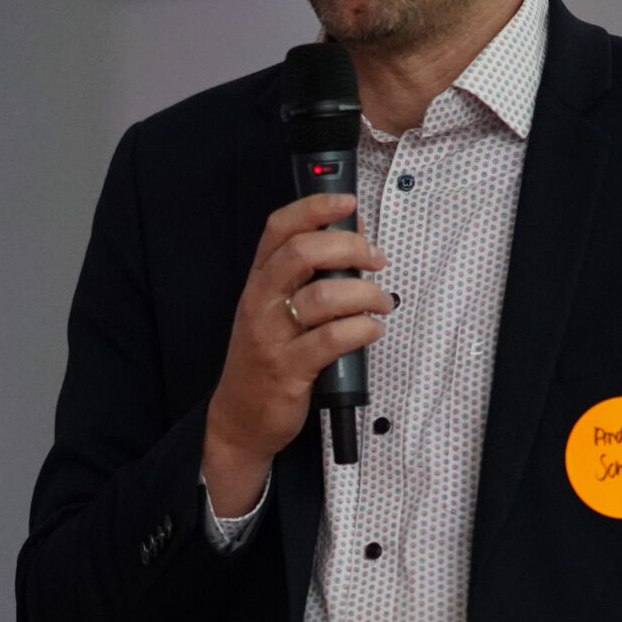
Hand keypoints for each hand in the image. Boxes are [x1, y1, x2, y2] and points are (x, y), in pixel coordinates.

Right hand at [202, 192, 391, 516]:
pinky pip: (332, 339)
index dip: (314, 207)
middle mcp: (260, 302)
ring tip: (382, 302)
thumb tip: (352, 236)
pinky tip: (372, 330)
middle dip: (349, 248)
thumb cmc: (265, 359)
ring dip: (366, 294)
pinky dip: (362, 329)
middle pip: (302, 253)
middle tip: (375, 259)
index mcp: (258, 281)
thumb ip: (308, 276)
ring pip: (323, 296)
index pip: (279, 228)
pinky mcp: (289, 369)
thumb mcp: (275, 310)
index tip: (347, 203)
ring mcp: (272, 336)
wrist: (240, 418)